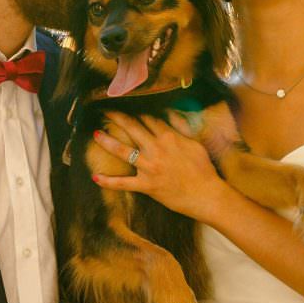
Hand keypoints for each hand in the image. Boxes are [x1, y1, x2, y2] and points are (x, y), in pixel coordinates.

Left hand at [92, 112, 228, 221]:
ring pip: (123, 150)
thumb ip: (181, 128)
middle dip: (117, 117)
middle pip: (132, 127)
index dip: (136, 112)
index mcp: (169, 137)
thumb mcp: (195, 144)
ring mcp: (150, 167)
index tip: (127, 106)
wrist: (208, 196)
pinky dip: (109, 181)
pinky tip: (95, 177)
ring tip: (95, 134)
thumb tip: (170, 114)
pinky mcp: (147, 185)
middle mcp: (156, 149)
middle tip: (104, 111)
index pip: (148, 119)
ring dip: (107, 141)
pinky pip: (124, 183)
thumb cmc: (204, 170)